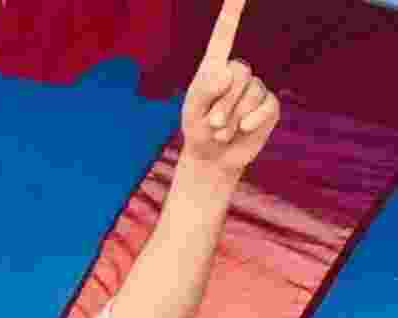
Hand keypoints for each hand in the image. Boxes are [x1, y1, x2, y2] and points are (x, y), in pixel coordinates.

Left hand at [180, 0, 278, 174]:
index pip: (223, 34)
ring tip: (223, 130)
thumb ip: (203, 91)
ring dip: (233, 117)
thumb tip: (227, 72)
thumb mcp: (192, 112)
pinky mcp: (269, 105)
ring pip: (251, 92)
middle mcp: (237, 73)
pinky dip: (252, 121)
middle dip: (223, 103)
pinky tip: (243, 130)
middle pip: (239, 72)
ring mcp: (256, 88)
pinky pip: (266, 107)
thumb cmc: (198, 130)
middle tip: (212, 123)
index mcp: (214, 68)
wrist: (213, 157)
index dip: (233, 12)